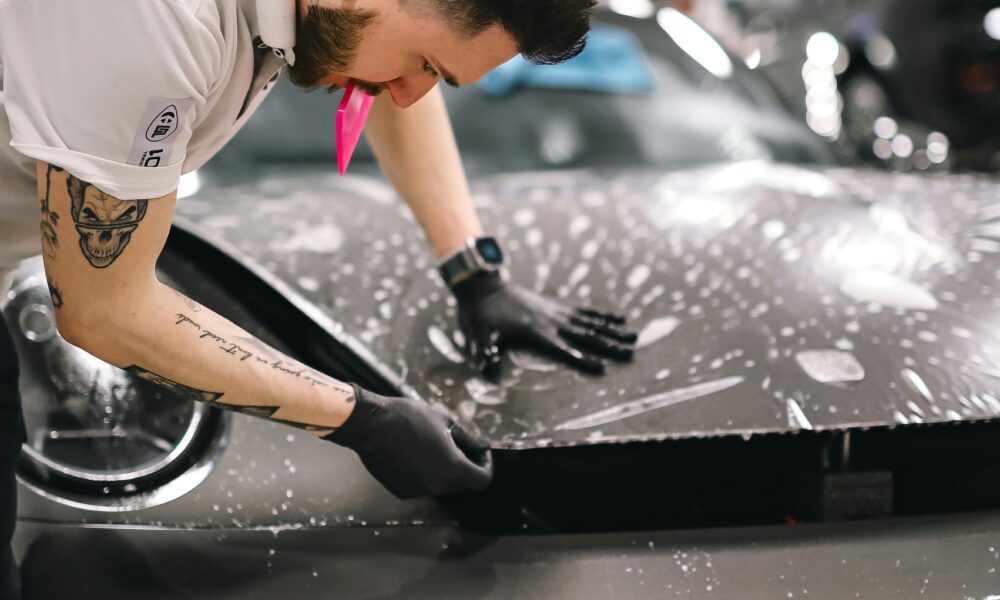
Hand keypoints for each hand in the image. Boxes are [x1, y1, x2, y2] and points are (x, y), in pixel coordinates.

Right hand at [323, 385, 492, 498]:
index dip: (485, 465)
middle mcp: (438, 486)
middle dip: (466, 467)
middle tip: (459, 446)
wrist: (371, 425)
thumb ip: (468, 438)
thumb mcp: (445, 421)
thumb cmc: (410, 417)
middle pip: (463, 485)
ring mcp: (418, 491)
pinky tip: (415, 455)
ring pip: (442, 485)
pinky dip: (425, 474)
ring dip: (444, 470)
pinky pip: (422, 485)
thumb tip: (483, 446)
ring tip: (433, 447)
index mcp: (453, 468)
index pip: (482, 480)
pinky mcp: (402, 491)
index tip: (478, 451)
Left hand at [451, 272, 636, 375]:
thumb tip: (486, 365)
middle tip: (630, 354)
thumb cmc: (481, 317)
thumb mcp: (479, 334)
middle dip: (608, 346)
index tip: (600, 369)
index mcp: (535, 333)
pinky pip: (585, 312)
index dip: (580, 359)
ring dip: (613, 331)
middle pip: (585, 336)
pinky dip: (603, 316)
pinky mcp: (558, 306)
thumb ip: (485, 350)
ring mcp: (557, 312)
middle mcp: (551, 322)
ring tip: (634, 338)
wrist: (485, 288)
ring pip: (590, 323)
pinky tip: (620, 319)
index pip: (561, 349)